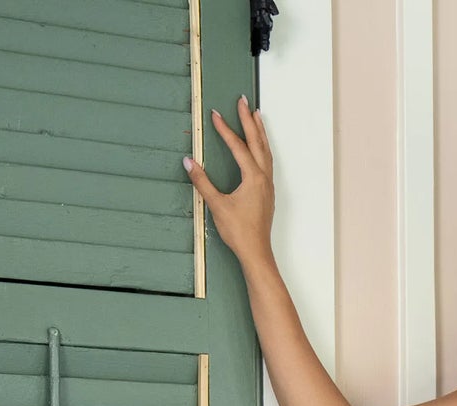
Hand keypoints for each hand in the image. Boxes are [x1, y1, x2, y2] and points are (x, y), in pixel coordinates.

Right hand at [183, 96, 274, 267]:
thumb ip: (202, 182)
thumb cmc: (239, 232)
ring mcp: (268, 186)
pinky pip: (267, 162)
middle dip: (249, 120)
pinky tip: (259, 147)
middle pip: (257, 142)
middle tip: (242, 100)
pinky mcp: (267, 193)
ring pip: (266, 152)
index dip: (225, 129)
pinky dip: (263, 148)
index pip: (238, 147)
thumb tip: (189, 162)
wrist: (256, 253)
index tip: (215, 114)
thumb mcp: (217, 205)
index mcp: (253, 178)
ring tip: (255, 115)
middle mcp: (264, 178)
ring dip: (259, 132)